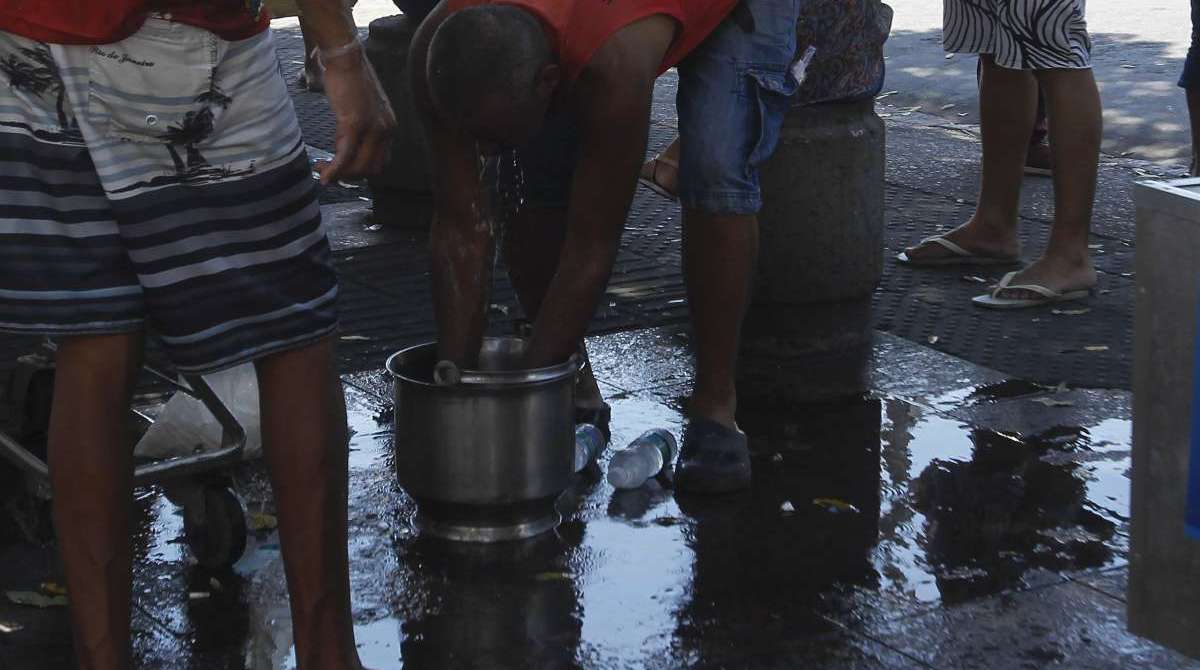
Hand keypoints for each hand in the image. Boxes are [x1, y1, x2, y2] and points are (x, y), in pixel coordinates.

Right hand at [315, 47, 396, 184]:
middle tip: (328, 171)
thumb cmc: (350, 79)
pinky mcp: (354, 124)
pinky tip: (324, 175)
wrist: (345, 58)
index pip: (380, 162)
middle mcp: (386, 130)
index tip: (343, 168)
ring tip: (322, 167)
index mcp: (389, 127)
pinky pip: (345, 156)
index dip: (361, 171)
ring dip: (339, 173)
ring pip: (358, 166)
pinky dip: (334, 170)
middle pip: (370, 169)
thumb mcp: (364, 109)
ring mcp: (372, 128)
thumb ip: (363, 128)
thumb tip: (347, 147)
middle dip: (348, 176)